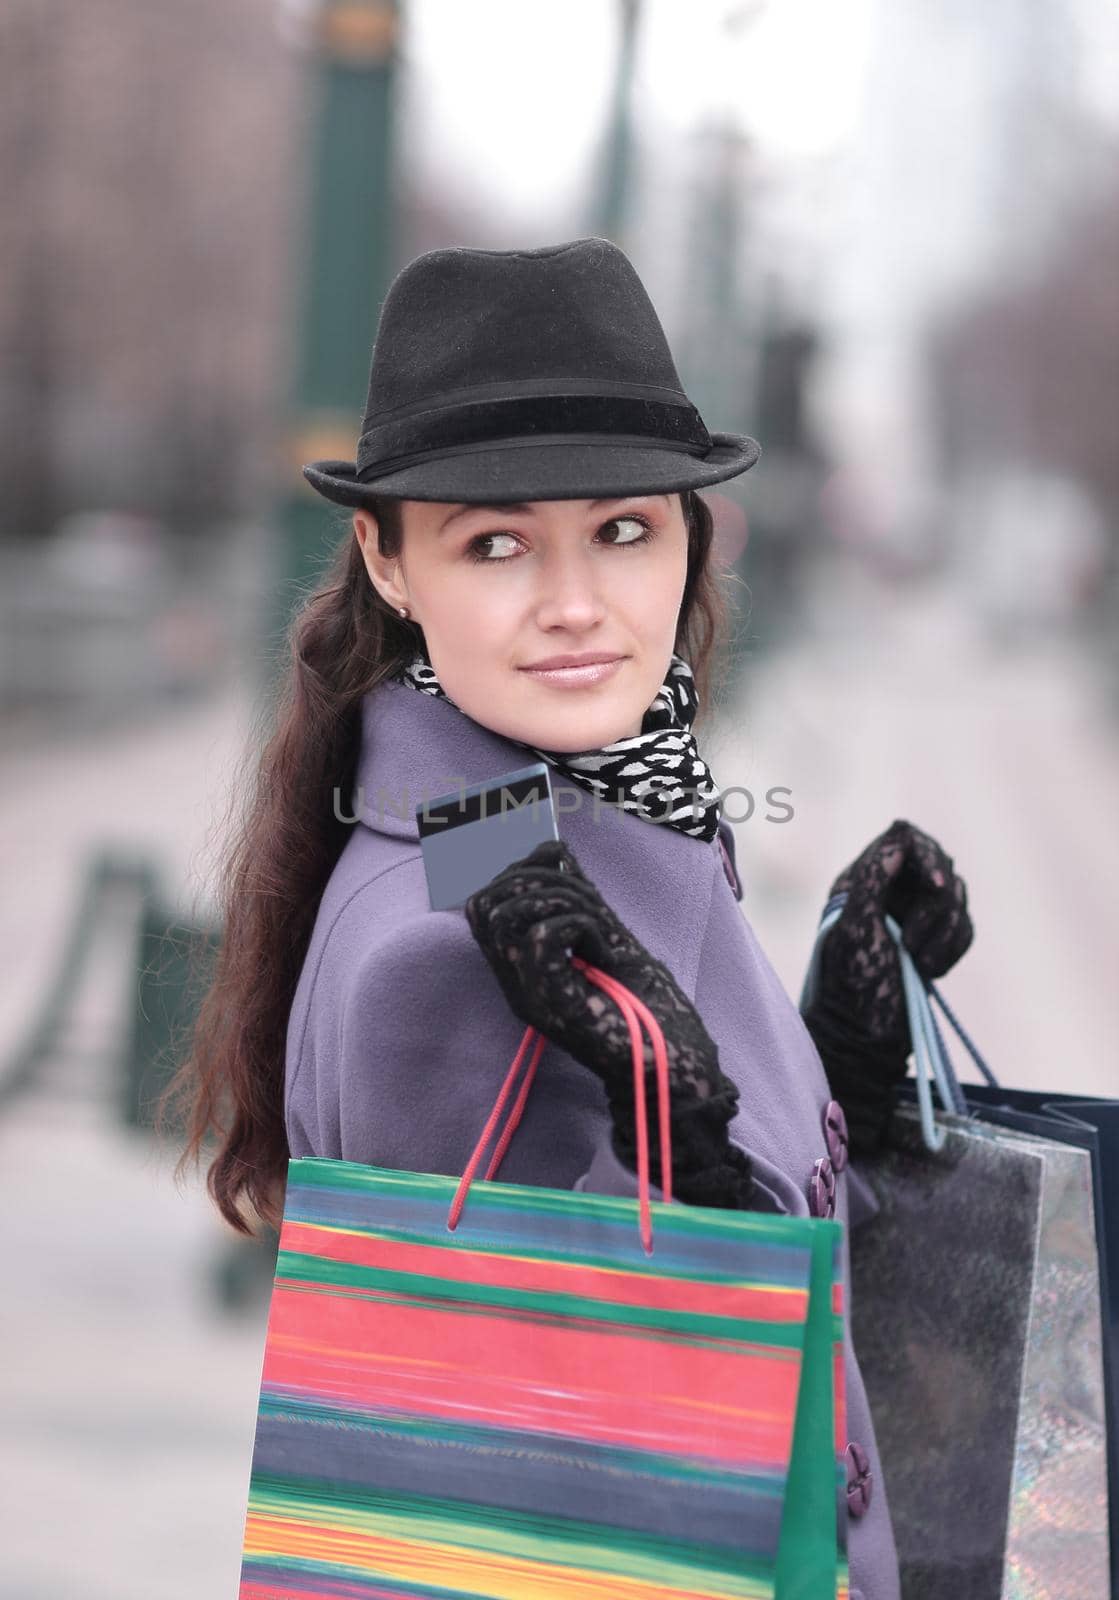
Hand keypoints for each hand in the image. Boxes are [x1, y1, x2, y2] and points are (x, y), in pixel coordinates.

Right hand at [464, 840, 756, 1207]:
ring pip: (510, 915)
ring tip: (598, 926)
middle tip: (583, 899)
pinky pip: (543, 938)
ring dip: (563, 900)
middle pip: (486, 904)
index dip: (514, 869)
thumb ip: (577, 902)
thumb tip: (555, 852)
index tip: (557, 864)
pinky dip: (582, 925)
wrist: (679, 1064)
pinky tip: (604, 950)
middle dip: (534, 878)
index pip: (481, 905)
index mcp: (522, 969)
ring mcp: (532, 998)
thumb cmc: (649, 1006)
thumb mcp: (607, 938)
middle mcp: (517, 984)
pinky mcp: (555, 1007)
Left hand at [822, 818, 973, 1042]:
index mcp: (861, 880)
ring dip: (945, 933)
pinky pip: (965, 927)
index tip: (938, 888)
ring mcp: (912, 916)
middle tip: (913, 945)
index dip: (928, 857)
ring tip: (919, 964)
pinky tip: (930, 972)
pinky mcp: (933, 941)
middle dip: (938, 907)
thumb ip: (873, 878)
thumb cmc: (853, 986)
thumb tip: (898, 836)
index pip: (904, 839)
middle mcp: (888, 891)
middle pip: (939, 865)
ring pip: (957, 897)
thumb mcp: (857, 927)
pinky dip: (953, 949)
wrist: (867, 1039)